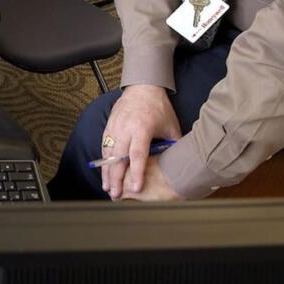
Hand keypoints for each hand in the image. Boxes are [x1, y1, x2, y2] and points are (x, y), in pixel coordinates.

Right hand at [99, 84, 182, 199]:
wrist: (143, 87)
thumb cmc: (158, 107)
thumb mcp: (171, 125)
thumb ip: (174, 144)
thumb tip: (181, 163)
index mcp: (142, 129)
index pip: (137, 155)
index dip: (137, 173)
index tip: (135, 188)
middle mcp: (125, 129)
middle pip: (118, 158)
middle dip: (116, 178)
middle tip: (115, 195)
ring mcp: (115, 127)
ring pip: (107, 154)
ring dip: (106, 172)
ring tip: (107, 188)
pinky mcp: (109, 126)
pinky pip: (104, 146)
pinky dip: (103, 161)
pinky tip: (104, 173)